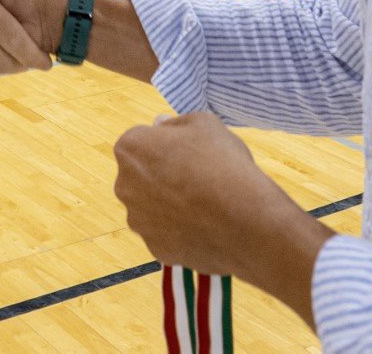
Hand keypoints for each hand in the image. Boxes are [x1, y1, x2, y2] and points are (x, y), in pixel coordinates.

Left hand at [113, 112, 332, 323]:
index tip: (189, 152)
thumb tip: (159, 125)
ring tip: (204, 204)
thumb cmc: (224, 164)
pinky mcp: (154, 248)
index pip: (141, 141)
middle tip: (197, 177)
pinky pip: (165, 233)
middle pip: (141, 175)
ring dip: (168, 204)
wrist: (247, 222)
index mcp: (130, 148)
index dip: (166, 145)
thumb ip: (174, 123)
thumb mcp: (204, 124)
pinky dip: (180, 230)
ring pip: (151, 207)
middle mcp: (124, 185)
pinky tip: (204, 225)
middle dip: (161, 175)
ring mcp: (138, 220)